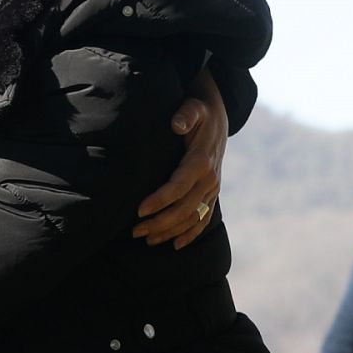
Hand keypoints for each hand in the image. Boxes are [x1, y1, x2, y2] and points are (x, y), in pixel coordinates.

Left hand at [134, 71, 227, 248]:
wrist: (218, 119)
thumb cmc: (199, 113)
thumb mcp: (194, 107)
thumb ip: (186, 114)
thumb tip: (177, 123)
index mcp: (202, 161)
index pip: (179, 186)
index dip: (160, 200)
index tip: (139, 210)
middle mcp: (210, 179)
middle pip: (184, 209)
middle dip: (159, 222)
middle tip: (134, 231)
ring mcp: (213, 190)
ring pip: (192, 218)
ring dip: (169, 231)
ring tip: (146, 239)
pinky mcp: (212, 194)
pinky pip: (204, 219)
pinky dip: (191, 234)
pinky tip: (175, 244)